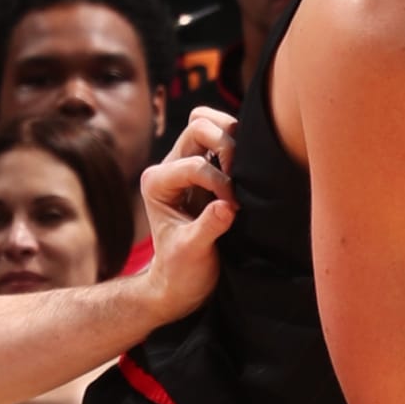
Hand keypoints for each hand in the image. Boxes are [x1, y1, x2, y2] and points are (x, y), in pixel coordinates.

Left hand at [138, 108, 236, 322]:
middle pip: (198, 125)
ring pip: (208, 122)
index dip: (219, 183)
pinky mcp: (207, 166)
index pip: (194, 164)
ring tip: (244, 170)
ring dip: (232, 138)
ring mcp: (187, 162)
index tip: (233, 210)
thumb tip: (228, 207)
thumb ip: (208, 228)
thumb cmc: (181, 270)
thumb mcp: (192, 252)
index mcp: (156, 183)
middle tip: (239, 178)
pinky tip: (247, 171)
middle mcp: (169, 166)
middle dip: (225, 145)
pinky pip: (223, 137)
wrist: (182, 281)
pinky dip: (239, 145)